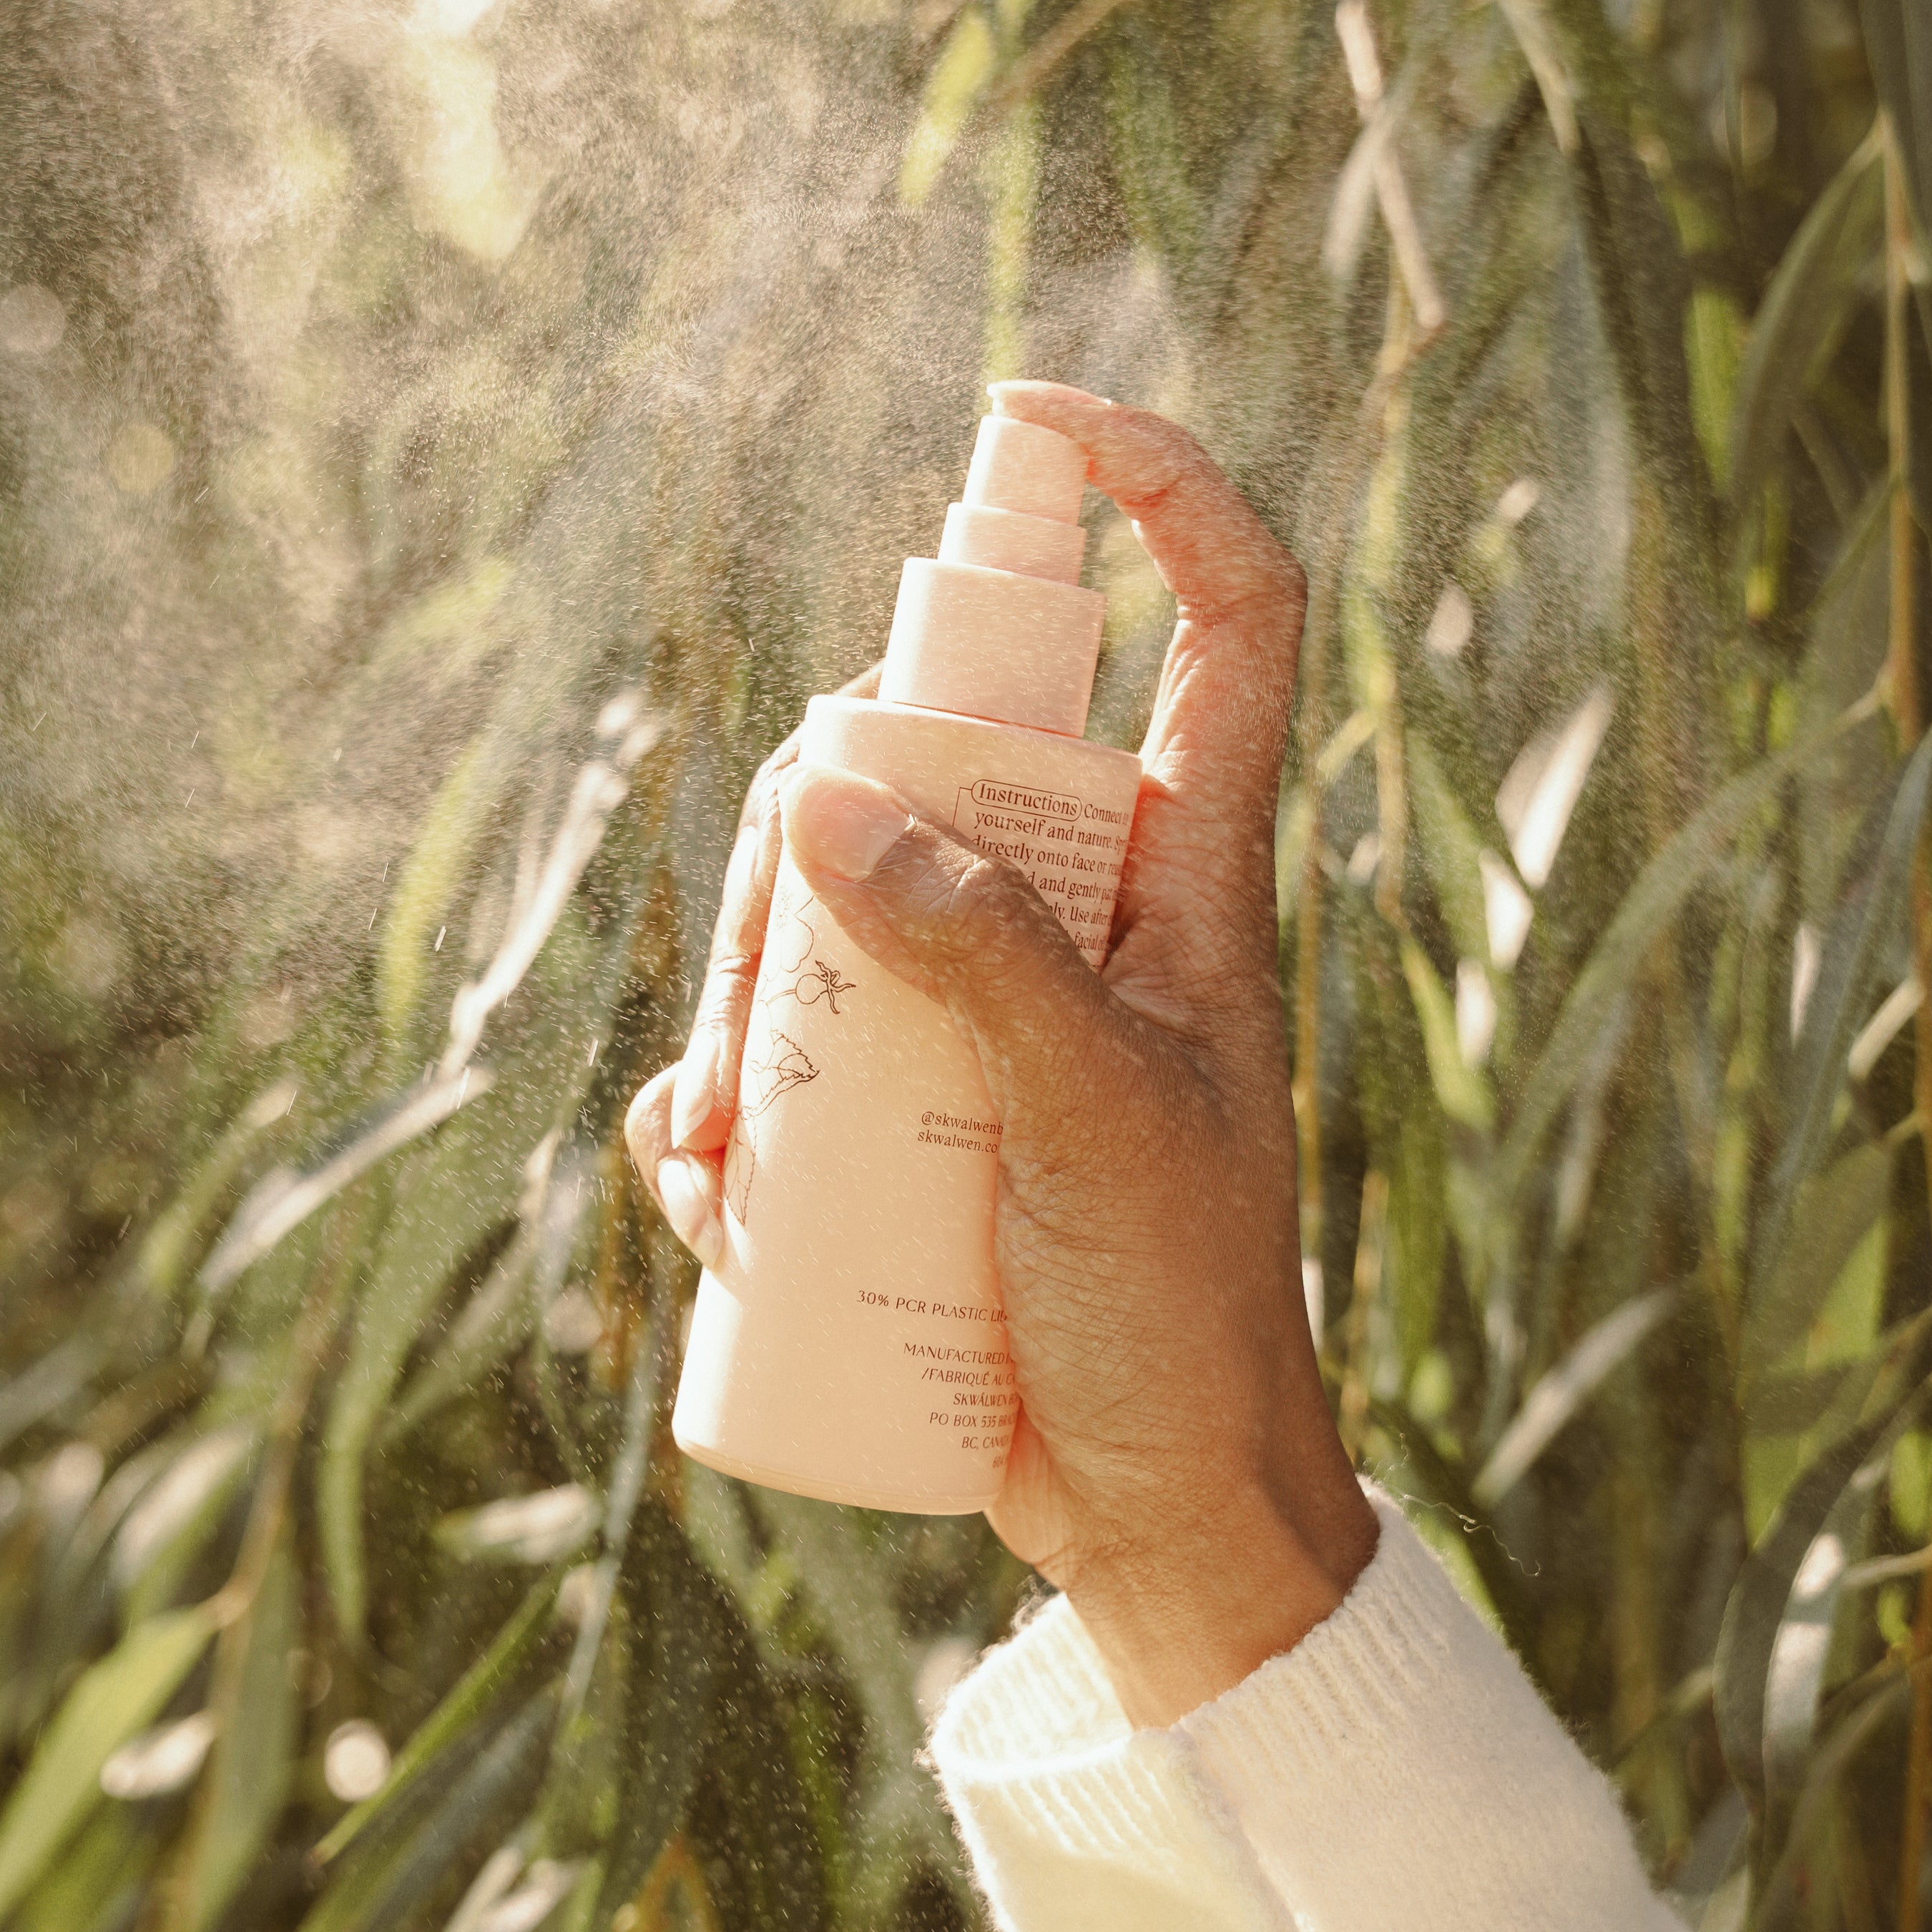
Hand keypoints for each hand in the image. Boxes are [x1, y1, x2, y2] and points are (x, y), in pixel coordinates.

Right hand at [622, 382, 1373, 1727]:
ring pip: (819, 916)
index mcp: (1189, 880)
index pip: (1222, 622)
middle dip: (802, 853)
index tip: (1035, 417)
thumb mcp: (1097, 1125)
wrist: (1159, 1514)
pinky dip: (718, 1122)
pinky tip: (709, 1196)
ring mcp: (986, 1014)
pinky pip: (779, 1065)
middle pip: (921, 769)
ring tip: (724, 1150)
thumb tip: (830, 800)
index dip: (1156, 491)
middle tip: (763, 1014)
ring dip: (735, 1015)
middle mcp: (1084, 917)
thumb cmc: (1182, 1318)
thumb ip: (980, 959)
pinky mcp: (908, 1123)